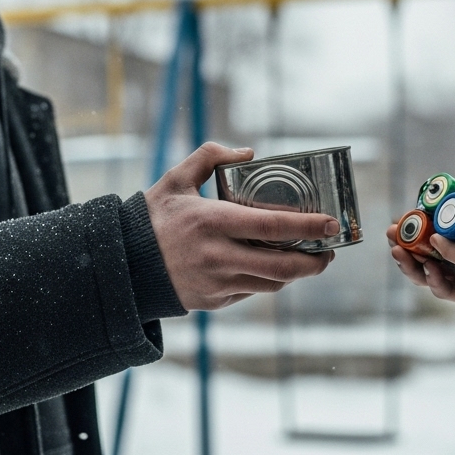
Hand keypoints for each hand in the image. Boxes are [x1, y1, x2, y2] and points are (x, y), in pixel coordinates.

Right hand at [146, 143, 336, 310]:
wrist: (123, 265)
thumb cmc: (152, 218)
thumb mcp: (176, 179)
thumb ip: (210, 156)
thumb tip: (249, 153)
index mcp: (212, 222)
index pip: (272, 226)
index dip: (308, 227)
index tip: (331, 223)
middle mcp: (217, 256)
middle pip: (282, 266)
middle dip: (314, 261)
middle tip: (329, 250)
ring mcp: (217, 282)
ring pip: (271, 283)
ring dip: (297, 273)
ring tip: (310, 259)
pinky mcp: (214, 300)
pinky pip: (252, 291)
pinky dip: (269, 280)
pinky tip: (276, 266)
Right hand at [385, 154, 454, 310]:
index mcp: (447, 240)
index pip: (418, 236)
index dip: (404, 229)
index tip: (395, 220)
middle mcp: (446, 259)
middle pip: (414, 257)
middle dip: (400, 246)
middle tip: (392, 234)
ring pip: (424, 275)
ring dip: (410, 265)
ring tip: (401, 252)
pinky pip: (447, 290)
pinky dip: (436, 281)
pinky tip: (431, 269)